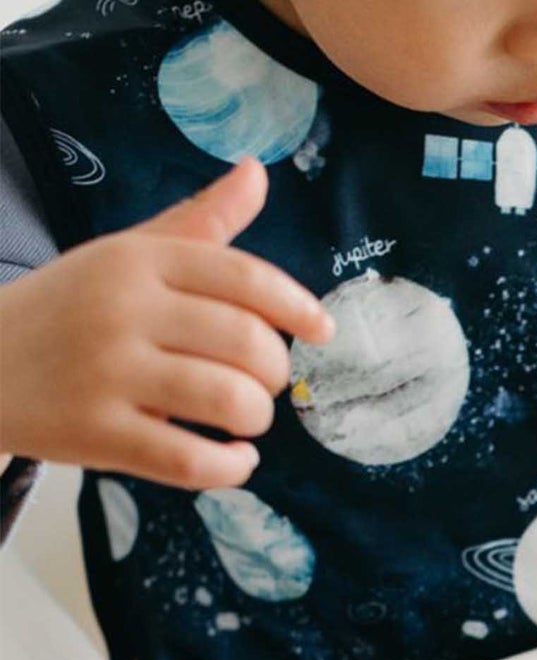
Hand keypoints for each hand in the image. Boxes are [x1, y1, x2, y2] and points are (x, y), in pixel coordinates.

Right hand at [0, 158, 331, 488]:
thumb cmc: (71, 310)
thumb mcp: (127, 255)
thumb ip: (199, 223)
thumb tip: (257, 173)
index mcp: (137, 260)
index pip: (244, 278)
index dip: (298, 307)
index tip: (323, 331)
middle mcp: (122, 311)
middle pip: (248, 344)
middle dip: (274, 372)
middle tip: (259, 382)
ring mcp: (107, 373)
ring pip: (229, 402)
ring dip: (256, 419)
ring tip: (242, 419)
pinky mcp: (97, 434)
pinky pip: (193, 461)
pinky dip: (232, 468)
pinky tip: (232, 457)